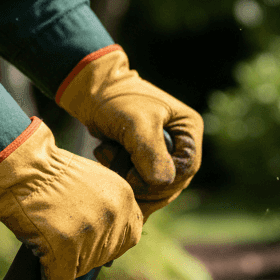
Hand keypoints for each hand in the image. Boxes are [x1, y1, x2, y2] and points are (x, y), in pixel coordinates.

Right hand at [0, 118, 142, 279]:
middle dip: (88, 254)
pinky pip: (62, 277)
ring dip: (68, 265)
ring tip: (49, 247)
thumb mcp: (92, 182)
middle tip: (66, 244)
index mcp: (123, 198)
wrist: (20, 165)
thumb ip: (105, 207)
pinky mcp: (66, 247)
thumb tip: (104, 238)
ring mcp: (91, 233)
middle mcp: (113, 216)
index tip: (94, 241)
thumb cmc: (48, 172)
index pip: (129, 236)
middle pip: (107, 254)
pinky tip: (46, 277)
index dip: (111, 243)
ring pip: (85, 266)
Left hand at [57, 45, 202, 219]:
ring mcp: (166, 156)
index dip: (163, 180)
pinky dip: (125, 181)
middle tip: (115, 165)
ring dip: (130, 181)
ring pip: (158, 189)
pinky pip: (144, 188)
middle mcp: (182, 145)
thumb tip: (163, 182)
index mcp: (189, 130)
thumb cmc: (115, 99)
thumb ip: (151, 152)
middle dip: (143, 182)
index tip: (133, 176)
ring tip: (107, 155)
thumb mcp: (135, 122)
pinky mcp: (149, 163)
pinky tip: (107, 161)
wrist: (90, 90)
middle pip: (173, 183)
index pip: (186, 168)